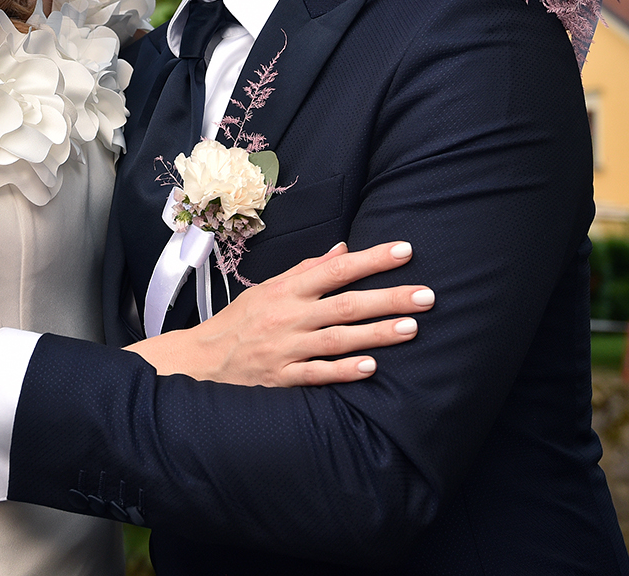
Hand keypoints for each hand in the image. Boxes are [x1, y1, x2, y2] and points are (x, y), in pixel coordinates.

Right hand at [128, 241, 432, 385]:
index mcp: (287, 289)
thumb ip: (307, 270)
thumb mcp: (269, 288)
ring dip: (377, 333)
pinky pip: (317, 374)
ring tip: (412, 328)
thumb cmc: (241, 321)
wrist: (201, 360)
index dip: (372, 259)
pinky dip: (344, 371)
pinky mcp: (282, 377)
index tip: (405, 250)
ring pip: (338, 339)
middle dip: (388, 298)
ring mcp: (286, 348)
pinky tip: (373, 368)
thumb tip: (343, 250)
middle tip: (426, 295)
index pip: (336, 268)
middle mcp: (289, 316)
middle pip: (345, 303)